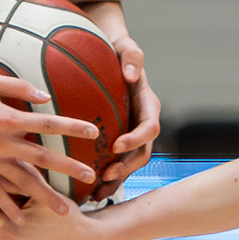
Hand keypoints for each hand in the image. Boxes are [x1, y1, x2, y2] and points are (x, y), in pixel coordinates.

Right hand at [0, 70, 96, 217]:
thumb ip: (18, 88)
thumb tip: (45, 97)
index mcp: (7, 117)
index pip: (48, 123)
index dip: (72, 127)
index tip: (94, 132)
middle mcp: (0, 142)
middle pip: (43, 157)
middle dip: (69, 167)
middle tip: (92, 177)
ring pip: (21, 182)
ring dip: (45, 196)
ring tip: (64, 210)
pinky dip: (7, 206)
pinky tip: (21, 218)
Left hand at [88, 15, 159, 196]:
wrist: (111, 55)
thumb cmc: (118, 49)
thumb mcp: (126, 47)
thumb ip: (132, 57)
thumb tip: (131, 74)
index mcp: (148, 104)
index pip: (150, 126)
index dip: (136, 139)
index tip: (117, 145)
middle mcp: (142, 122)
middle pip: (142, 152)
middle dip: (126, 167)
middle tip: (105, 176)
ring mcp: (131, 133)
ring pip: (129, 163)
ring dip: (116, 179)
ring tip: (97, 192)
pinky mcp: (118, 140)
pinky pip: (115, 162)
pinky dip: (106, 178)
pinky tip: (88, 190)